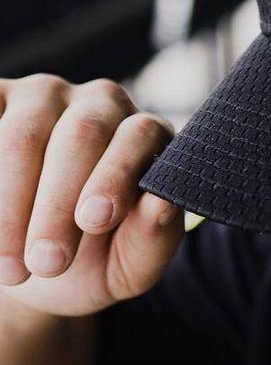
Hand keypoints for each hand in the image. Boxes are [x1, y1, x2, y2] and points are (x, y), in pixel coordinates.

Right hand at [0, 74, 184, 315]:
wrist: (31, 266)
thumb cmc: (94, 259)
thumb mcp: (130, 264)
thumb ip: (153, 237)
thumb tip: (162, 205)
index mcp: (146, 132)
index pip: (139, 135)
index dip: (115, 176)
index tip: (93, 222)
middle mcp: (100, 103)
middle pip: (81, 134)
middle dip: (57, 203)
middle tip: (47, 262)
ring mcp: (44, 96)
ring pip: (23, 135)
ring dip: (9, 203)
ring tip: (9, 268)